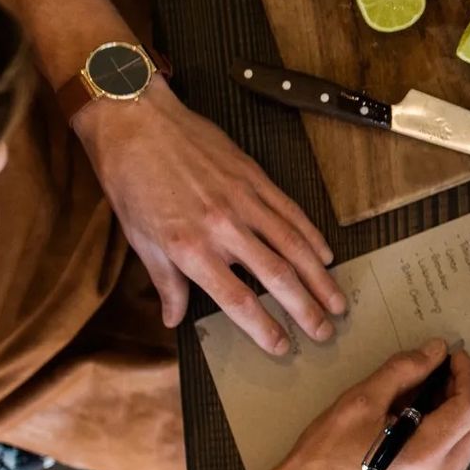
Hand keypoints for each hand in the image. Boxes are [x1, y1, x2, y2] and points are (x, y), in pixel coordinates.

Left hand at [73, 78, 345, 353]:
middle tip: (325, 332)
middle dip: (305, 309)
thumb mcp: (140, 240)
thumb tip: (174, 319)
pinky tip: (326, 255)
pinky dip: (312, 236)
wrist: (137, 123)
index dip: (263, 328)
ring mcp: (244, 201)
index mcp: (191, 249)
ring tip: (338, 302)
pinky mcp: (255, 178)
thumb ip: (166, 282)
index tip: (282, 346)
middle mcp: (224, 228)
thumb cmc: (132, 183)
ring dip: (320, 278)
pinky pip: (291, 212)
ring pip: (294, 246)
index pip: (237, 299)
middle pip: (277, 277)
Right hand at [257, 340, 469, 469]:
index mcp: (426, 456)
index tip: (450, 355)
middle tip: (438, 370)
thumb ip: (403, 372)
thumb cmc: (323, 457)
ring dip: (458, 410)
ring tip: (424, 392)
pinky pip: (455, 457)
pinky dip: (447, 431)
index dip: (468, 373)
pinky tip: (418, 419)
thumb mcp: (360, 402)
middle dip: (467, 389)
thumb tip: (435, 351)